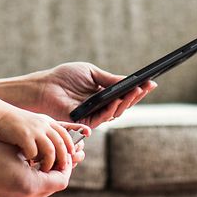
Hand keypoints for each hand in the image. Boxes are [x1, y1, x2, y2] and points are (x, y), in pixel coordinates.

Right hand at [0, 106, 89, 171]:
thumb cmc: (15, 124)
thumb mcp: (34, 125)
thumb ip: (44, 134)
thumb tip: (54, 152)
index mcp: (47, 123)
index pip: (65, 135)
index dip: (70, 147)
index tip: (71, 158)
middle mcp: (43, 125)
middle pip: (60, 144)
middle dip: (63, 159)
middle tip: (61, 170)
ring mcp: (34, 130)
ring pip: (50, 151)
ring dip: (48, 163)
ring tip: (44, 171)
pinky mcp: (24, 135)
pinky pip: (33, 152)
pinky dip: (32, 160)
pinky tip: (27, 164)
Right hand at [0, 138, 84, 196]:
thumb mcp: (18, 147)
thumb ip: (40, 151)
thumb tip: (60, 150)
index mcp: (30, 185)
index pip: (61, 180)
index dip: (67, 166)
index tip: (67, 154)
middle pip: (53, 188)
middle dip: (57, 172)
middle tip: (59, 158)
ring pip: (42, 191)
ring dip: (45, 177)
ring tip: (43, 161)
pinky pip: (30, 193)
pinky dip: (34, 181)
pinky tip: (29, 167)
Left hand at [25, 62, 156, 127]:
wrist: (46, 86)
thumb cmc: (66, 77)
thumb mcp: (92, 73)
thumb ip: (109, 79)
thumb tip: (130, 80)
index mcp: (104, 95)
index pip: (125, 94)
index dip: (138, 90)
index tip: (151, 82)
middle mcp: (102, 107)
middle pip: (124, 104)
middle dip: (136, 96)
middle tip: (146, 87)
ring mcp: (95, 115)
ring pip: (116, 112)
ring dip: (127, 102)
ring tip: (135, 91)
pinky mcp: (86, 123)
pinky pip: (102, 118)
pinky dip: (111, 109)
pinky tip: (116, 100)